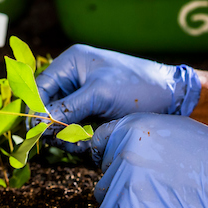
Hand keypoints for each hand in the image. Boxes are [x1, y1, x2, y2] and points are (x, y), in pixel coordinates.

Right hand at [35, 45, 199, 151]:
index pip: (40, 86)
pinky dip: (79, 139)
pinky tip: (90, 143)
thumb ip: (68, 107)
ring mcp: (83, 98)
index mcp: (71, 63)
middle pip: (47, 107)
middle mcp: (73, 79)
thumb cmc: (137, 85)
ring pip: (60, 122)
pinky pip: (75, 129)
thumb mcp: (100, 94)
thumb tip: (39, 122)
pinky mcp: (92, 114)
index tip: (35, 132)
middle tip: (65, 141)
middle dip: (54, 126)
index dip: (35, 109)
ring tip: (83, 143)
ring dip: (67, 136)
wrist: (172, 97)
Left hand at [90, 114, 207, 207]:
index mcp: (135, 126)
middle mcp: (125, 149)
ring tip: (153, 204)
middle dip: (121, 180)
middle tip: (150, 188)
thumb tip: (125, 147)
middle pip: (105, 171)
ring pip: (104, 195)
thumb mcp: (178, 130)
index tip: (120, 166)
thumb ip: (146, 136)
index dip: (111, 155)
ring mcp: (124, 180)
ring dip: (121, 202)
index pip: (102, 141)